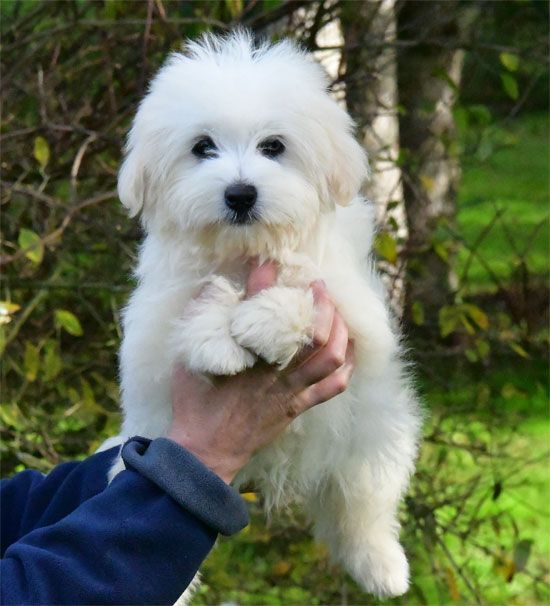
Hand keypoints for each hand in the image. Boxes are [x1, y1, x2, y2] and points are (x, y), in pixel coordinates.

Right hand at [167, 260, 354, 482]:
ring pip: (328, 356)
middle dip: (319, 303)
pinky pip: (332, 387)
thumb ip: (199, 323)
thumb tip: (211, 289)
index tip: (266, 260)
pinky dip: (346, 365)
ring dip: (338, 329)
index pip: (256, 306)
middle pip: (308, 331)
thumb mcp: (186, 361)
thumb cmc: (194, 406)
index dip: (263, 277)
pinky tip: (348, 349)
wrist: (205, 451)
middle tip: (318, 285)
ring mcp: (288, 389)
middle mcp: (271, 370)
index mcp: (242, 355)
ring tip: (337, 312)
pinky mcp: (296, 406)